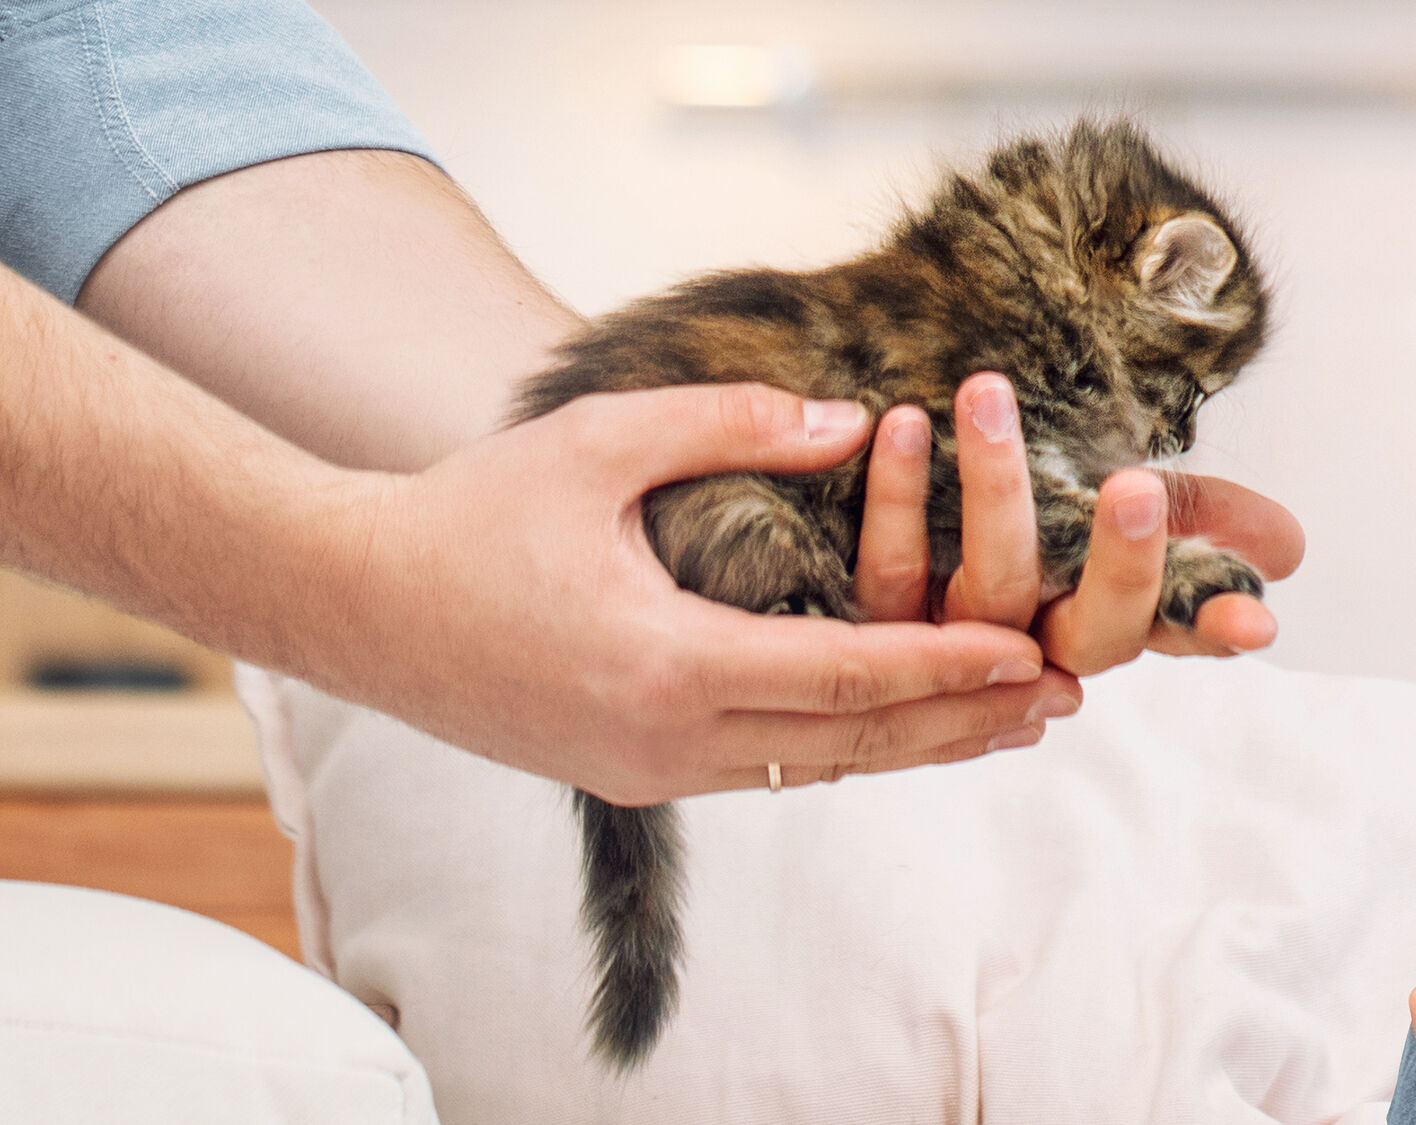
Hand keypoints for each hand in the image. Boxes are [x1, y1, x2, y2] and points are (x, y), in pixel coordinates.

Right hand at [347, 382, 1076, 805]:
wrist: (356, 605)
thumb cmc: (471, 511)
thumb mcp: (599, 442)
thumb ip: (735, 424)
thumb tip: (853, 417)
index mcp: (665, 663)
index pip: (848, 678)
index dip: (949, 668)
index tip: (1034, 655)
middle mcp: (663, 740)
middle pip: (851, 743)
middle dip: (962, 723)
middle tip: (1059, 702)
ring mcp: (645, 770)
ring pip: (813, 767)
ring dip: (912, 745)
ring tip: (1001, 724)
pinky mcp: (629, 775)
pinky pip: (764, 766)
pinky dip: (842, 748)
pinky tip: (891, 726)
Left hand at [853, 372, 1302, 676]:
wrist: (874, 528)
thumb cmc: (1029, 517)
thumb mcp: (1123, 511)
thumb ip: (1200, 519)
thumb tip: (1288, 546)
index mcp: (1106, 620)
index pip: (1179, 632)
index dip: (1216, 626)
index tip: (1259, 620)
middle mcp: (1039, 646)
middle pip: (1095, 631)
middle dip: (1125, 564)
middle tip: (1138, 485)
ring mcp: (959, 643)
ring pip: (990, 589)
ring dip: (996, 490)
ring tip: (989, 392)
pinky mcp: (878, 626)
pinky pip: (890, 570)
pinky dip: (898, 496)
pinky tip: (903, 424)